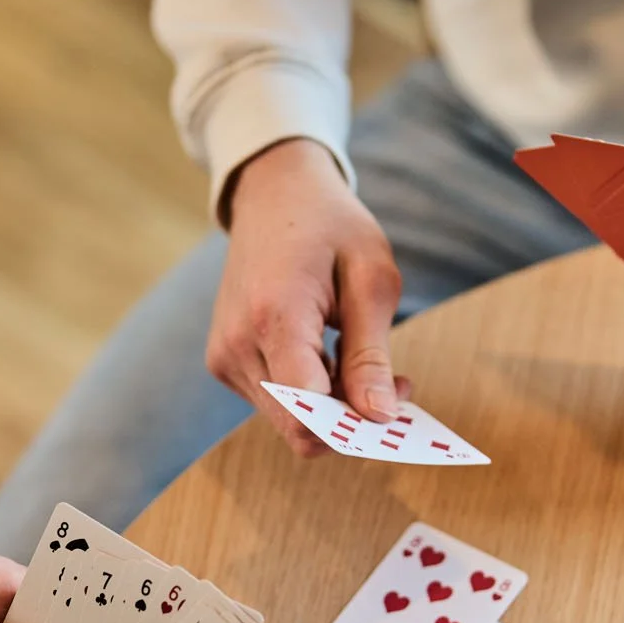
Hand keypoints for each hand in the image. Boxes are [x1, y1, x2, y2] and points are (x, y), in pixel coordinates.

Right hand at [211, 138, 403, 455]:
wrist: (273, 195)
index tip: (400, 402)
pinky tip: (329, 357)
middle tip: (397, 382)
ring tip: (363, 359)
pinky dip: (311, 396)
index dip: (358, 425)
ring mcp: (223, 356)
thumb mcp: (370, 279)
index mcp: (274, 316)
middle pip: (300, 427)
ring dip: (335, 409)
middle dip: (353, 420)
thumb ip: (371, 354)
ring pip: (289, 422)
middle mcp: (237, 344)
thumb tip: (379, 417)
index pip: (308, 413)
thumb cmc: (329, 227)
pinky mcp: (222, 362)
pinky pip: (274, 404)